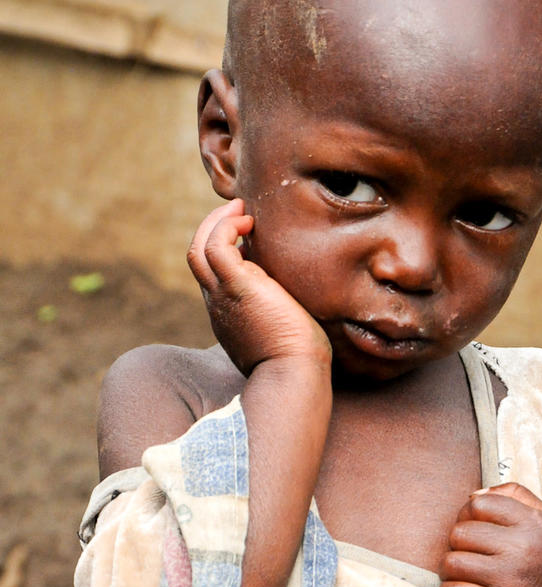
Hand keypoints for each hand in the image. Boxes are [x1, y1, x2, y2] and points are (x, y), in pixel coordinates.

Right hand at [187, 200, 330, 374]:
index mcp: (229, 315)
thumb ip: (279, 316)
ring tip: (242, 210)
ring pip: (199, 248)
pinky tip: (249, 222)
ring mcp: (223, 295)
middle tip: (239, 213)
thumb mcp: (282, 334)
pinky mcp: (236, 286)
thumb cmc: (298, 363)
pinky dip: (226, 227)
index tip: (247, 238)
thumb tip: (296, 307)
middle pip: (198, 258)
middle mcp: (219, 304)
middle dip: (214, 229)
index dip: (225, 252)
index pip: (215, 276)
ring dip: (217, 223)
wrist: (293, 376)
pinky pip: (215, 246)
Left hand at [439, 482, 541, 586]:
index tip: (473, 530)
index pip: (478, 504)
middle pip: (460, 533)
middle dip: (456, 544)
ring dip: (450, 570)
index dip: (466, 516)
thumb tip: (472, 495)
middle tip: (468, 555)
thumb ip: (516, 497)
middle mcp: (524, 548)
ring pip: (452, 563)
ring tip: (463, 575)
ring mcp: (512, 579)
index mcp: (534, 523)